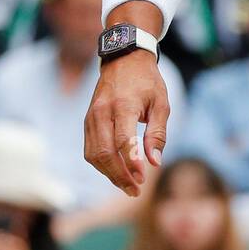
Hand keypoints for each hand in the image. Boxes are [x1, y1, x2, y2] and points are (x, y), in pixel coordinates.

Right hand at [84, 50, 169, 196]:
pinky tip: (116, 172)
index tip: (142, 179)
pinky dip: (102, 165)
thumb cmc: (147, 82)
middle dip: (120, 176)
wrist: (123, 59)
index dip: (131, 162)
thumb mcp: (161, 103)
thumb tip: (154, 162)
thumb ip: (158, 133)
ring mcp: (91, 117)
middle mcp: (103, 112)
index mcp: (123, 105)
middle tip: (136, 190)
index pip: (123, 140)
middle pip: (105, 153)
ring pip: (94, 155)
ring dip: (110, 174)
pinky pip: (90, 149)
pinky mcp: (87, 122)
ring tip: (128, 186)